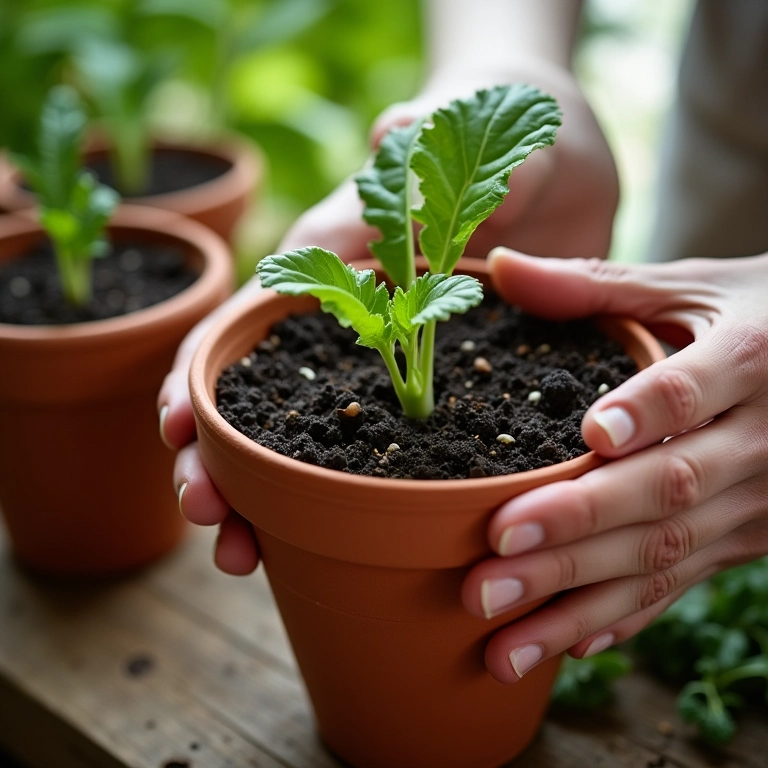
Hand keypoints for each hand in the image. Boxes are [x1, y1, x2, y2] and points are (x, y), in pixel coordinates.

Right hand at [159, 65, 618, 574]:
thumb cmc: (505, 126)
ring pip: (303, 431)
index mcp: (338, 252)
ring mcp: (381, 350)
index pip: (250, 314)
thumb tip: (394, 128)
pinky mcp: (429, 379)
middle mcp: (344, 309)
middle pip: (258, 388)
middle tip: (206, 514)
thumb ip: (437, 139)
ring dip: (261, 494)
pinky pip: (373, 443)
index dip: (202, 370)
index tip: (175, 429)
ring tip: (240, 553)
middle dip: (217, 452)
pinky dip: (333, 493)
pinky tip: (308, 540)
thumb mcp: (476, 130)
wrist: (560, 161)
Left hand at [462, 248, 767, 682]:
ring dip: (580, 601)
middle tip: (489, 567)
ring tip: (501, 643)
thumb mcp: (692, 288)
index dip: (648, 411)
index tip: (589, 438)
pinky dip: (625, 616)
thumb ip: (597, 286)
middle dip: (576, 531)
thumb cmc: (758, 316)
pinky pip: (683, 584)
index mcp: (751, 359)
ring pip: (666, 555)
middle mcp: (761, 440)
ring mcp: (757, 503)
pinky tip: (566, 643)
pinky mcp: (746, 540)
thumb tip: (503, 267)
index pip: (694, 389)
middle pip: (667, 489)